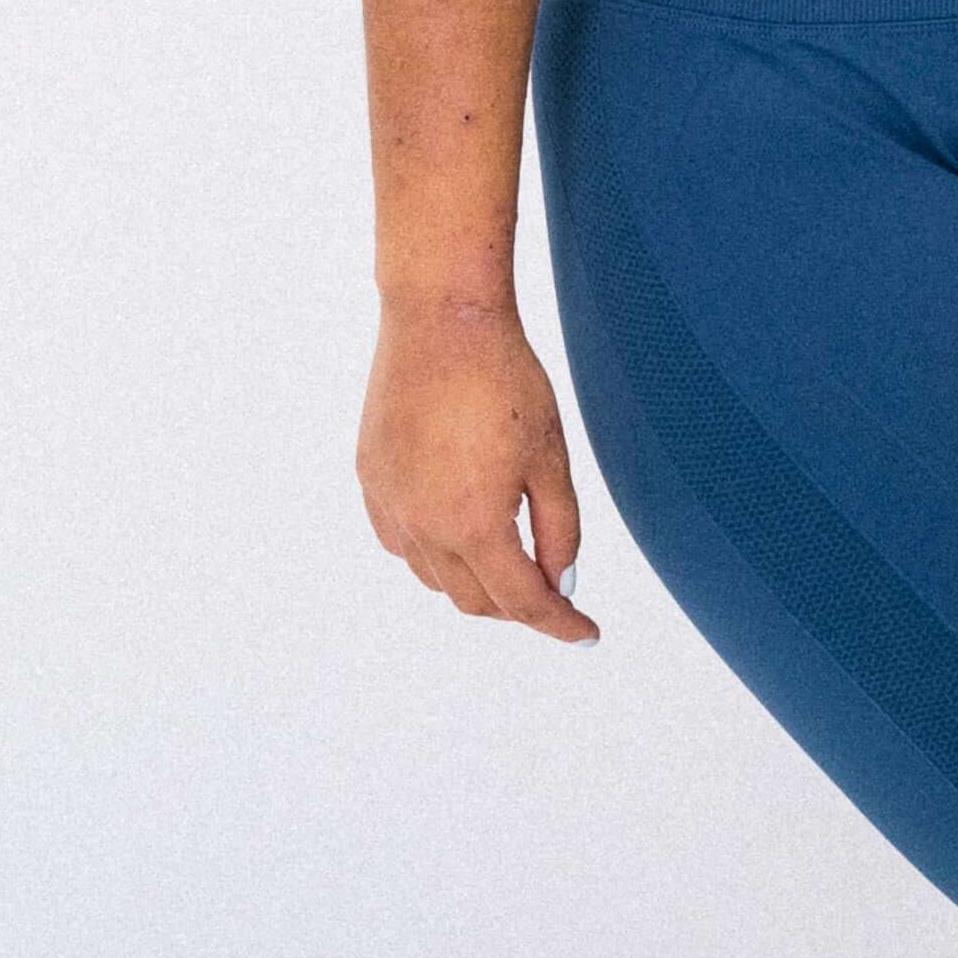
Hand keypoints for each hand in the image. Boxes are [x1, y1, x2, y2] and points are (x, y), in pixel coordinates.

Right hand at [358, 299, 598, 640]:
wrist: (440, 323)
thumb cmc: (506, 382)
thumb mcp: (551, 457)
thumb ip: (559, 527)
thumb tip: (560, 581)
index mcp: (473, 525)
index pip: (521, 600)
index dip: (559, 622)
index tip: (586, 634)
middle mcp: (421, 527)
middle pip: (474, 599)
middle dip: (518, 606)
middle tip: (556, 594)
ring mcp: (388, 506)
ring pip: (434, 576)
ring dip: (475, 582)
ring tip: (512, 564)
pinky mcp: (370, 482)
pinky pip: (401, 542)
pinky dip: (435, 554)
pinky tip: (459, 534)